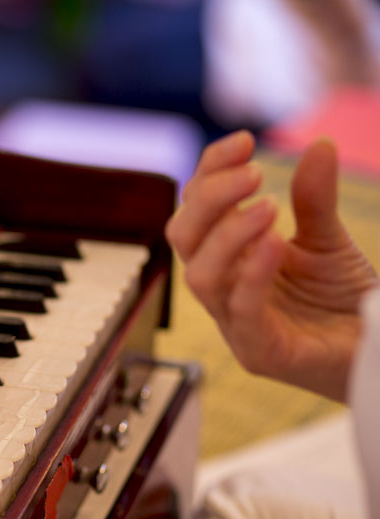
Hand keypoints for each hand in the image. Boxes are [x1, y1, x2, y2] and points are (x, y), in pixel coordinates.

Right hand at [166, 130, 377, 400]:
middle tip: (253, 174)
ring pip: (200, 276)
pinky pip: (242, 312)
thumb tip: (318, 145)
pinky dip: (253, 275)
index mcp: (229, 258)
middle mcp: (224, 287)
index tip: (243, 141)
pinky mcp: (260, 352)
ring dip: (226, 235)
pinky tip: (275, 244)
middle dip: (208, 199)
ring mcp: (236, 322)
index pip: (195, 209)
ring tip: (267, 207)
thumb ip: (315, 200)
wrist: (373, 352)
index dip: (209, 172)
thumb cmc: (341, 304)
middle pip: (183, 238)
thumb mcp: (328, 241)